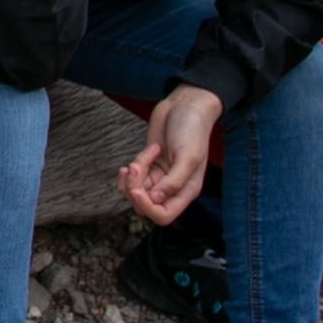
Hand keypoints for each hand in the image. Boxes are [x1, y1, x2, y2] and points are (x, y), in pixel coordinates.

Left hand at [118, 85, 222, 224]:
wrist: (184, 106)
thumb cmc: (192, 129)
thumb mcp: (188, 156)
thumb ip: (174, 181)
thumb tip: (155, 200)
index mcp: (187, 191)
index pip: (163, 216)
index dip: (147, 208)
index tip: (138, 191)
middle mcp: (172, 188)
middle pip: (144, 205)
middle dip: (134, 188)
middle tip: (135, 166)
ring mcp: (159, 178)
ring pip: (134, 192)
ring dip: (131, 177)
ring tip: (139, 158)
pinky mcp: (148, 166)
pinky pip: (132, 179)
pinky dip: (130, 170)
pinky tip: (139, 157)